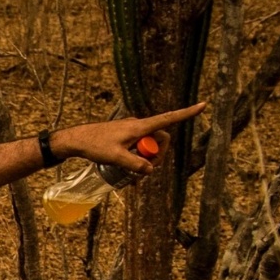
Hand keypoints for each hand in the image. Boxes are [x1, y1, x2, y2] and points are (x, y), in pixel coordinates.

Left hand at [53, 103, 205, 177]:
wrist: (76, 139)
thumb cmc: (95, 145)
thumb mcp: (115, 158)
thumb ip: (134, 165)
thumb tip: (150, 170)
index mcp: (140, 126)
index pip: (168, 118)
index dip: (186, 113)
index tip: (203, 105)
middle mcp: (138, 125)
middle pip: (160, 139)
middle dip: (158, 154)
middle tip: (145, 171)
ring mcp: (132, 130)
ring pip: (149, 144)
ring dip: (146, 158)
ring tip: (133, 174)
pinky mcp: (125, 136)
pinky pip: (139, 146)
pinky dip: (137, 157)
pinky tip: (126, 169)